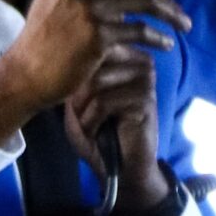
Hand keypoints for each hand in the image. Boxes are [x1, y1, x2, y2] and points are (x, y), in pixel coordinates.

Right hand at [0, 0, 191, 144]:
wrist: (24, 75)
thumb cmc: (43, 41)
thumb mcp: (56, 0)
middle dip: (166, 0)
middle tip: (181, 16)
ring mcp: (89, 9)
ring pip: (146, 3)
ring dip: (171, 15)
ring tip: (183, 26)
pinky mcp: (98, 35)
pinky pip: (140, 31)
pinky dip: (158, 38)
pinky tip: (165, 46)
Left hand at [65, 49, 167, 209]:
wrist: (121, 169)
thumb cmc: (97, 133)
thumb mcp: (76, 100)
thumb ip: (75, 74)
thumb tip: (68, 54)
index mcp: (124, 56)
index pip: (90, 47)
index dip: (73, 78)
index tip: (76, 102)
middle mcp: (139, 62)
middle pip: (91, 62)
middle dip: (77, 95)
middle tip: (82, 116)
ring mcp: (145, 79)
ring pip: (96, 82)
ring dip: (82, 110)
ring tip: (88, 124)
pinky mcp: (146, 99)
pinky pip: (104, 102)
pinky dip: (91, 121)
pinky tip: (95, 132)